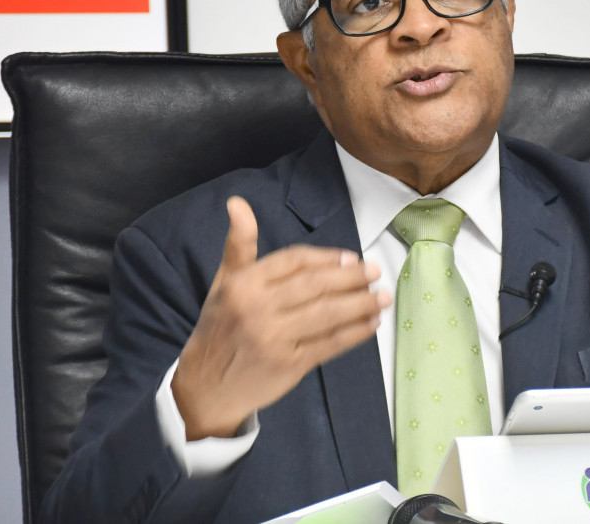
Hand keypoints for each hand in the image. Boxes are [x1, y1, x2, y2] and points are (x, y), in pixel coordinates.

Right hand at [171, 196, 391, 438]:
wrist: (206, 386)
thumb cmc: (221, 327)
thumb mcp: (224, 283)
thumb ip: (239, 244)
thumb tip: (238, 203)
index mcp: (243, 284)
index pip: (295, 260)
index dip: (327, 258)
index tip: (351, 258)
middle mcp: (257, 308)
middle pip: (315, 285)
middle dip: (352, 277)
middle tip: (375, 271)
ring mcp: (274, 338)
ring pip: (328, 314)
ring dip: (361, 304)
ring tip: (383, 297)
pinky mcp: (289, 365)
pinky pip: (330, 344)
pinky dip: (355, 333)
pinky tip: (371, 324)